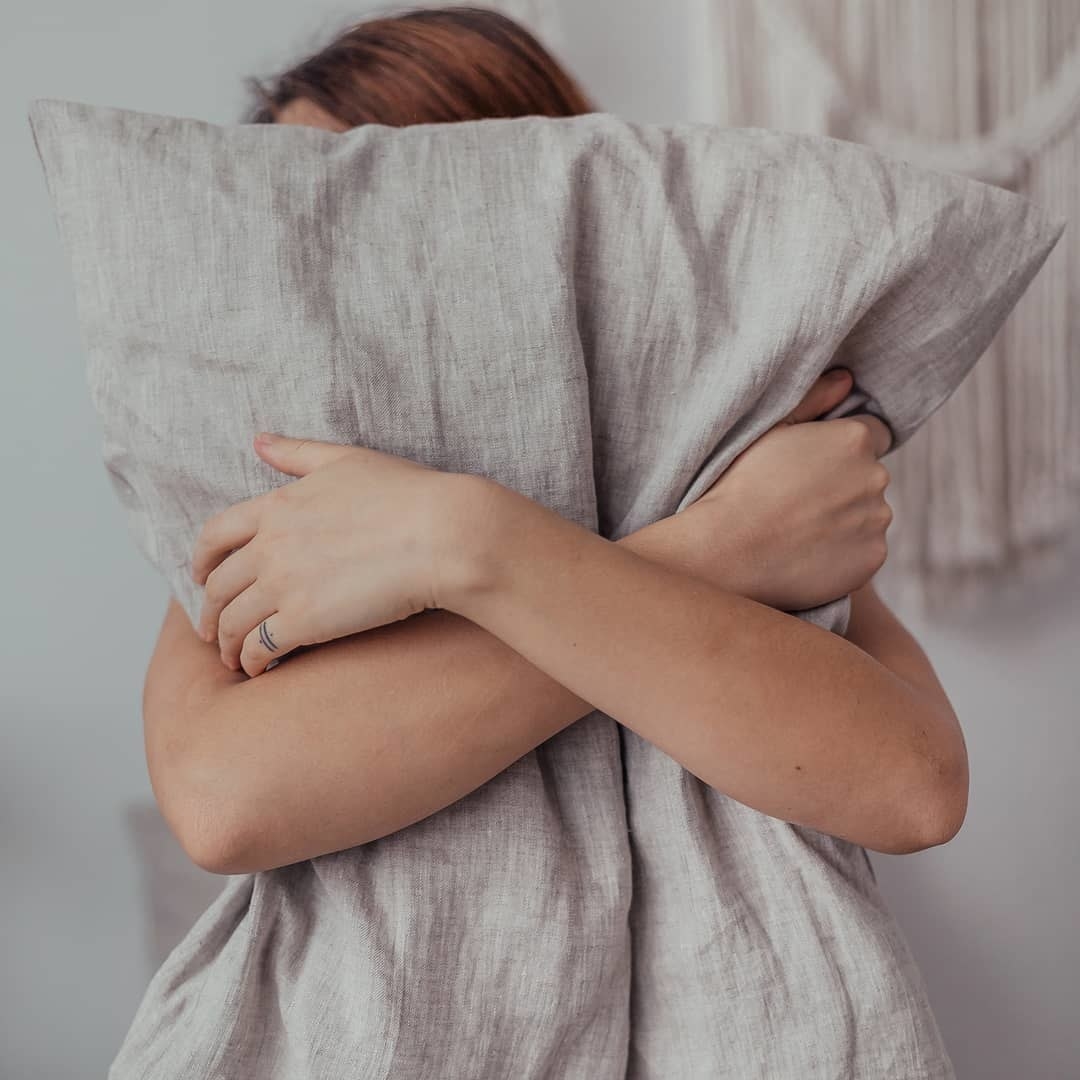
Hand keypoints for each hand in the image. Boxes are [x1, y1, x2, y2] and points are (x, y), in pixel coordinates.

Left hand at [190, 433, 470, 675]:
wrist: (442, 534)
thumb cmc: (406, 494)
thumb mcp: (346, 460)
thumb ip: (297, 453)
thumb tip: (259, 441)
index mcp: (277, 505)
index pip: (216, 534)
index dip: (200, 561)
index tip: (199, 579)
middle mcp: (270, 545)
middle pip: (218, 585)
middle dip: (208, 612)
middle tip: (211, 631)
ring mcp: (284, 584)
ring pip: (232, 622)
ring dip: (226, 644)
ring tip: (234, 658)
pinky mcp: (305, 621)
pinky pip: (260, 647)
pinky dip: (252, 661)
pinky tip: (261, 669)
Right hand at [665, 368, 893, 609]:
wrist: (727, 550)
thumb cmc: (739, 485)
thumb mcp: (768, 429)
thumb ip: (813, 398)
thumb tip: (847, 381)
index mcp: (853, 440)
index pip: (873, 434)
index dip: (842, 449)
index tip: (815, 465)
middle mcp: (876, 477)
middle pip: (870, 476)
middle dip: (844, 484)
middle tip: (799, 499)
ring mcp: (876, 521)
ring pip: (868, 515)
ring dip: (845, 519)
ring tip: (798, 529)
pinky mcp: (871, 559)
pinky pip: (864, 551)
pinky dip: (844, 553)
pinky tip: (807, 552)